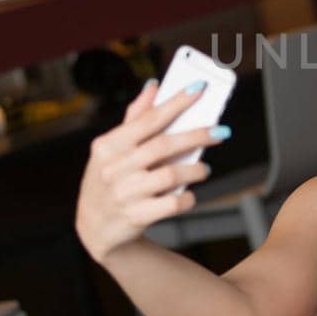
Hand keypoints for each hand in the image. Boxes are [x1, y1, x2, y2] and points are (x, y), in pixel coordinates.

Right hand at [74, 80, 224, 264]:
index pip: (147, 119)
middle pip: (164, 145)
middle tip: (221, 132)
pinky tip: (189, 194)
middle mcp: (113, 168)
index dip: (175, 102)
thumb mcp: (111, 150)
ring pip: (171, 174)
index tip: (199, 89)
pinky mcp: (136, 217)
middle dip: (197, 135)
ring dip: (196, 170)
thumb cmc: (109, 181)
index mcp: (107, 146)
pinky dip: (187, 197)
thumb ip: (134, 118)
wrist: (96, 229)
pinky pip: (173, 203)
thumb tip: (153, 86)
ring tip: (204, 169)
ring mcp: (124, 194)